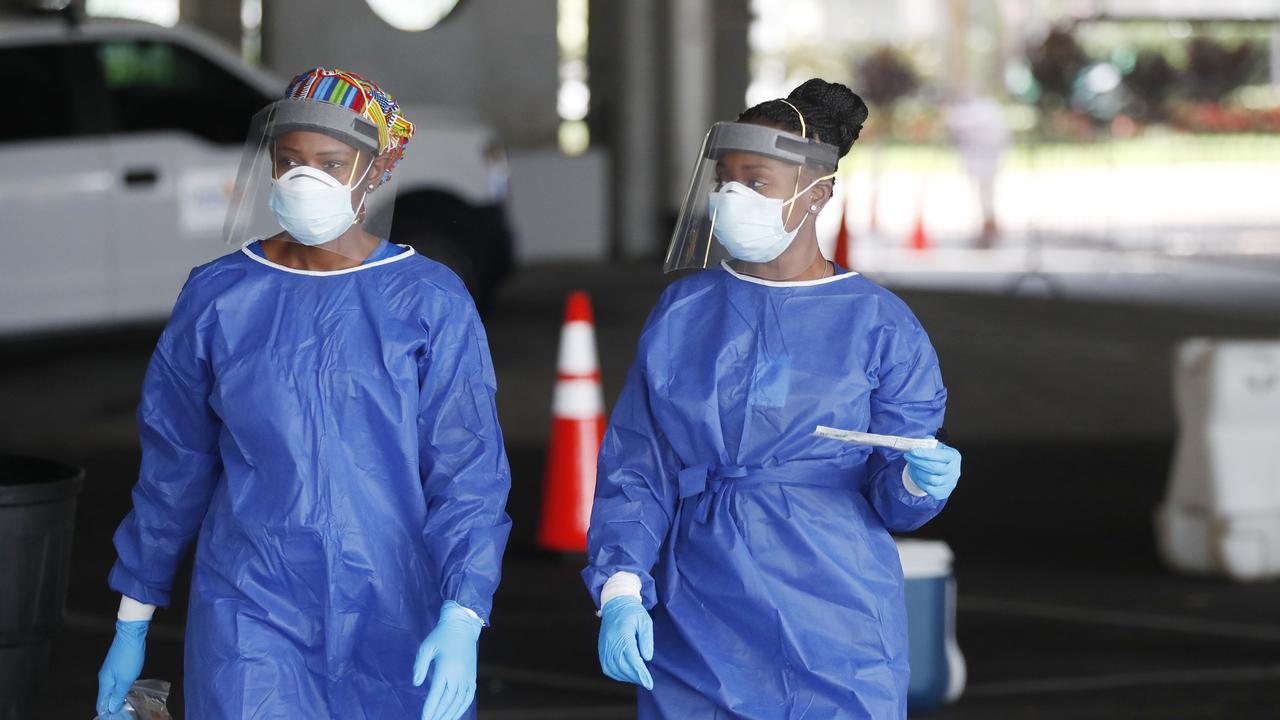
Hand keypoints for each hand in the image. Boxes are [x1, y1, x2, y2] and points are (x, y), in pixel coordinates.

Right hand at [96, 620, 148, 714]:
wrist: (131, 635)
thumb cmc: (128, 656)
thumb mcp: (126, 679)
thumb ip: (118, 695)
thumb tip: (111, 708)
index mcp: (105, 683)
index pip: (101, 703)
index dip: (106, 713)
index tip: (114, 718)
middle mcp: (104, 678)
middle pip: (105, 698)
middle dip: (111, 707)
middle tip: (122, 715)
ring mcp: (110, 671)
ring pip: (111, 690)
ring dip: (116, 699)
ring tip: (125, 708)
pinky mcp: (116, 666)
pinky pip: (116, 683)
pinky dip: (120, 690)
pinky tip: (127, 693)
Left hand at [413, 602, 481, 719]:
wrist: (463, 626)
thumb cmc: (441, 635)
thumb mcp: (426, 647)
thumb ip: (420, 666)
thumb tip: (416, 683)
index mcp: (446, 668)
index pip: (437, 694)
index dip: (430, 708)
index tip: (424, 719)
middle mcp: (458, 675)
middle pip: (448, 701)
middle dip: (438, 715)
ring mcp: (467, 676)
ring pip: (459, 701)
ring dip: (450, 714)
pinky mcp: (472, 677)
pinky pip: (468, 696)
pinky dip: (462, 708)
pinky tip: (455, 714)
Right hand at [598, 596, 653, 689]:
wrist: (616, 604)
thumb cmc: (632, 612)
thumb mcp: (645, 621)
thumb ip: (646, 639)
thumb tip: (647, 658)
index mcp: (623, 635)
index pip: (632, 659)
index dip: (641, 673)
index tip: (649, 682)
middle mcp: (611, 642)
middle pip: (622, 666)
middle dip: (635, 677)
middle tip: (646, 681)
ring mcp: (605, 646)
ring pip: (613, 669)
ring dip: (626, 677)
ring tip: (637, 678)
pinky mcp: (602, 648)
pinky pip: (606, 667)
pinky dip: (616, 674)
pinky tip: (625, 674)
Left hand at [905, 443, 961, 499]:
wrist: (945, 474)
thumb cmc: (940, 458)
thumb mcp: (937, 447)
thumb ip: (929, 443)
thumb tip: (919, 442)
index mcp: (953, 456)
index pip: (940, 455)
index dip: (925, 453)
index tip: (913, 451)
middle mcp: (954, 470)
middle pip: (934, 467)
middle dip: (918, 461)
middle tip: (908, 456)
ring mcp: (950, 482)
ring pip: (930, 479)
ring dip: (918, 472)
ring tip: (913, 466)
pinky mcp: (943, 492)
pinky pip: (929, 489)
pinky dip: (920, 482)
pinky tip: (917, 475)